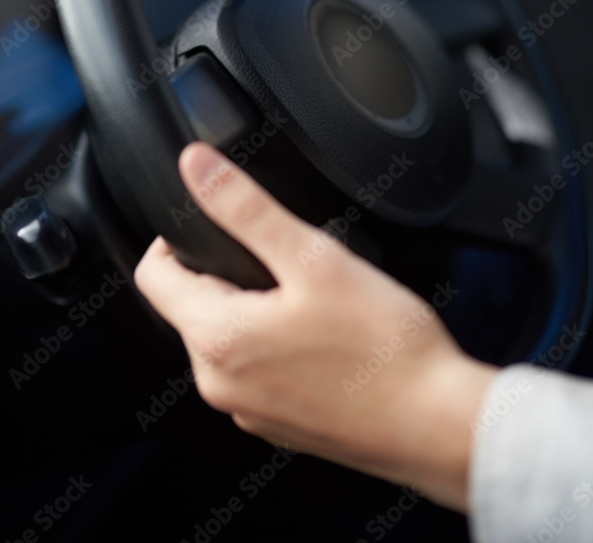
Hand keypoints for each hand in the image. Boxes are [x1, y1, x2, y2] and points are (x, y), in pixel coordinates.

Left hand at [134, 142, 496, 511]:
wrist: (439, 424)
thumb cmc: (385, 349)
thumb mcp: (312, 257)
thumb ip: (246, 207)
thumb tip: (197, 168)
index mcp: (217, 340)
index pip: (153, 277)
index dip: (173, 237)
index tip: (208, 220)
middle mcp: (221, 384)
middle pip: (192, 306)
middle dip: (225, 271)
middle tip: (284, 256)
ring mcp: (250, 409)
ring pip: (227, 337)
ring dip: (254, 307)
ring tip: (311, 295)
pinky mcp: (280, 424)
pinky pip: (257, 369)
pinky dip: (276, 343)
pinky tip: (325, 336)